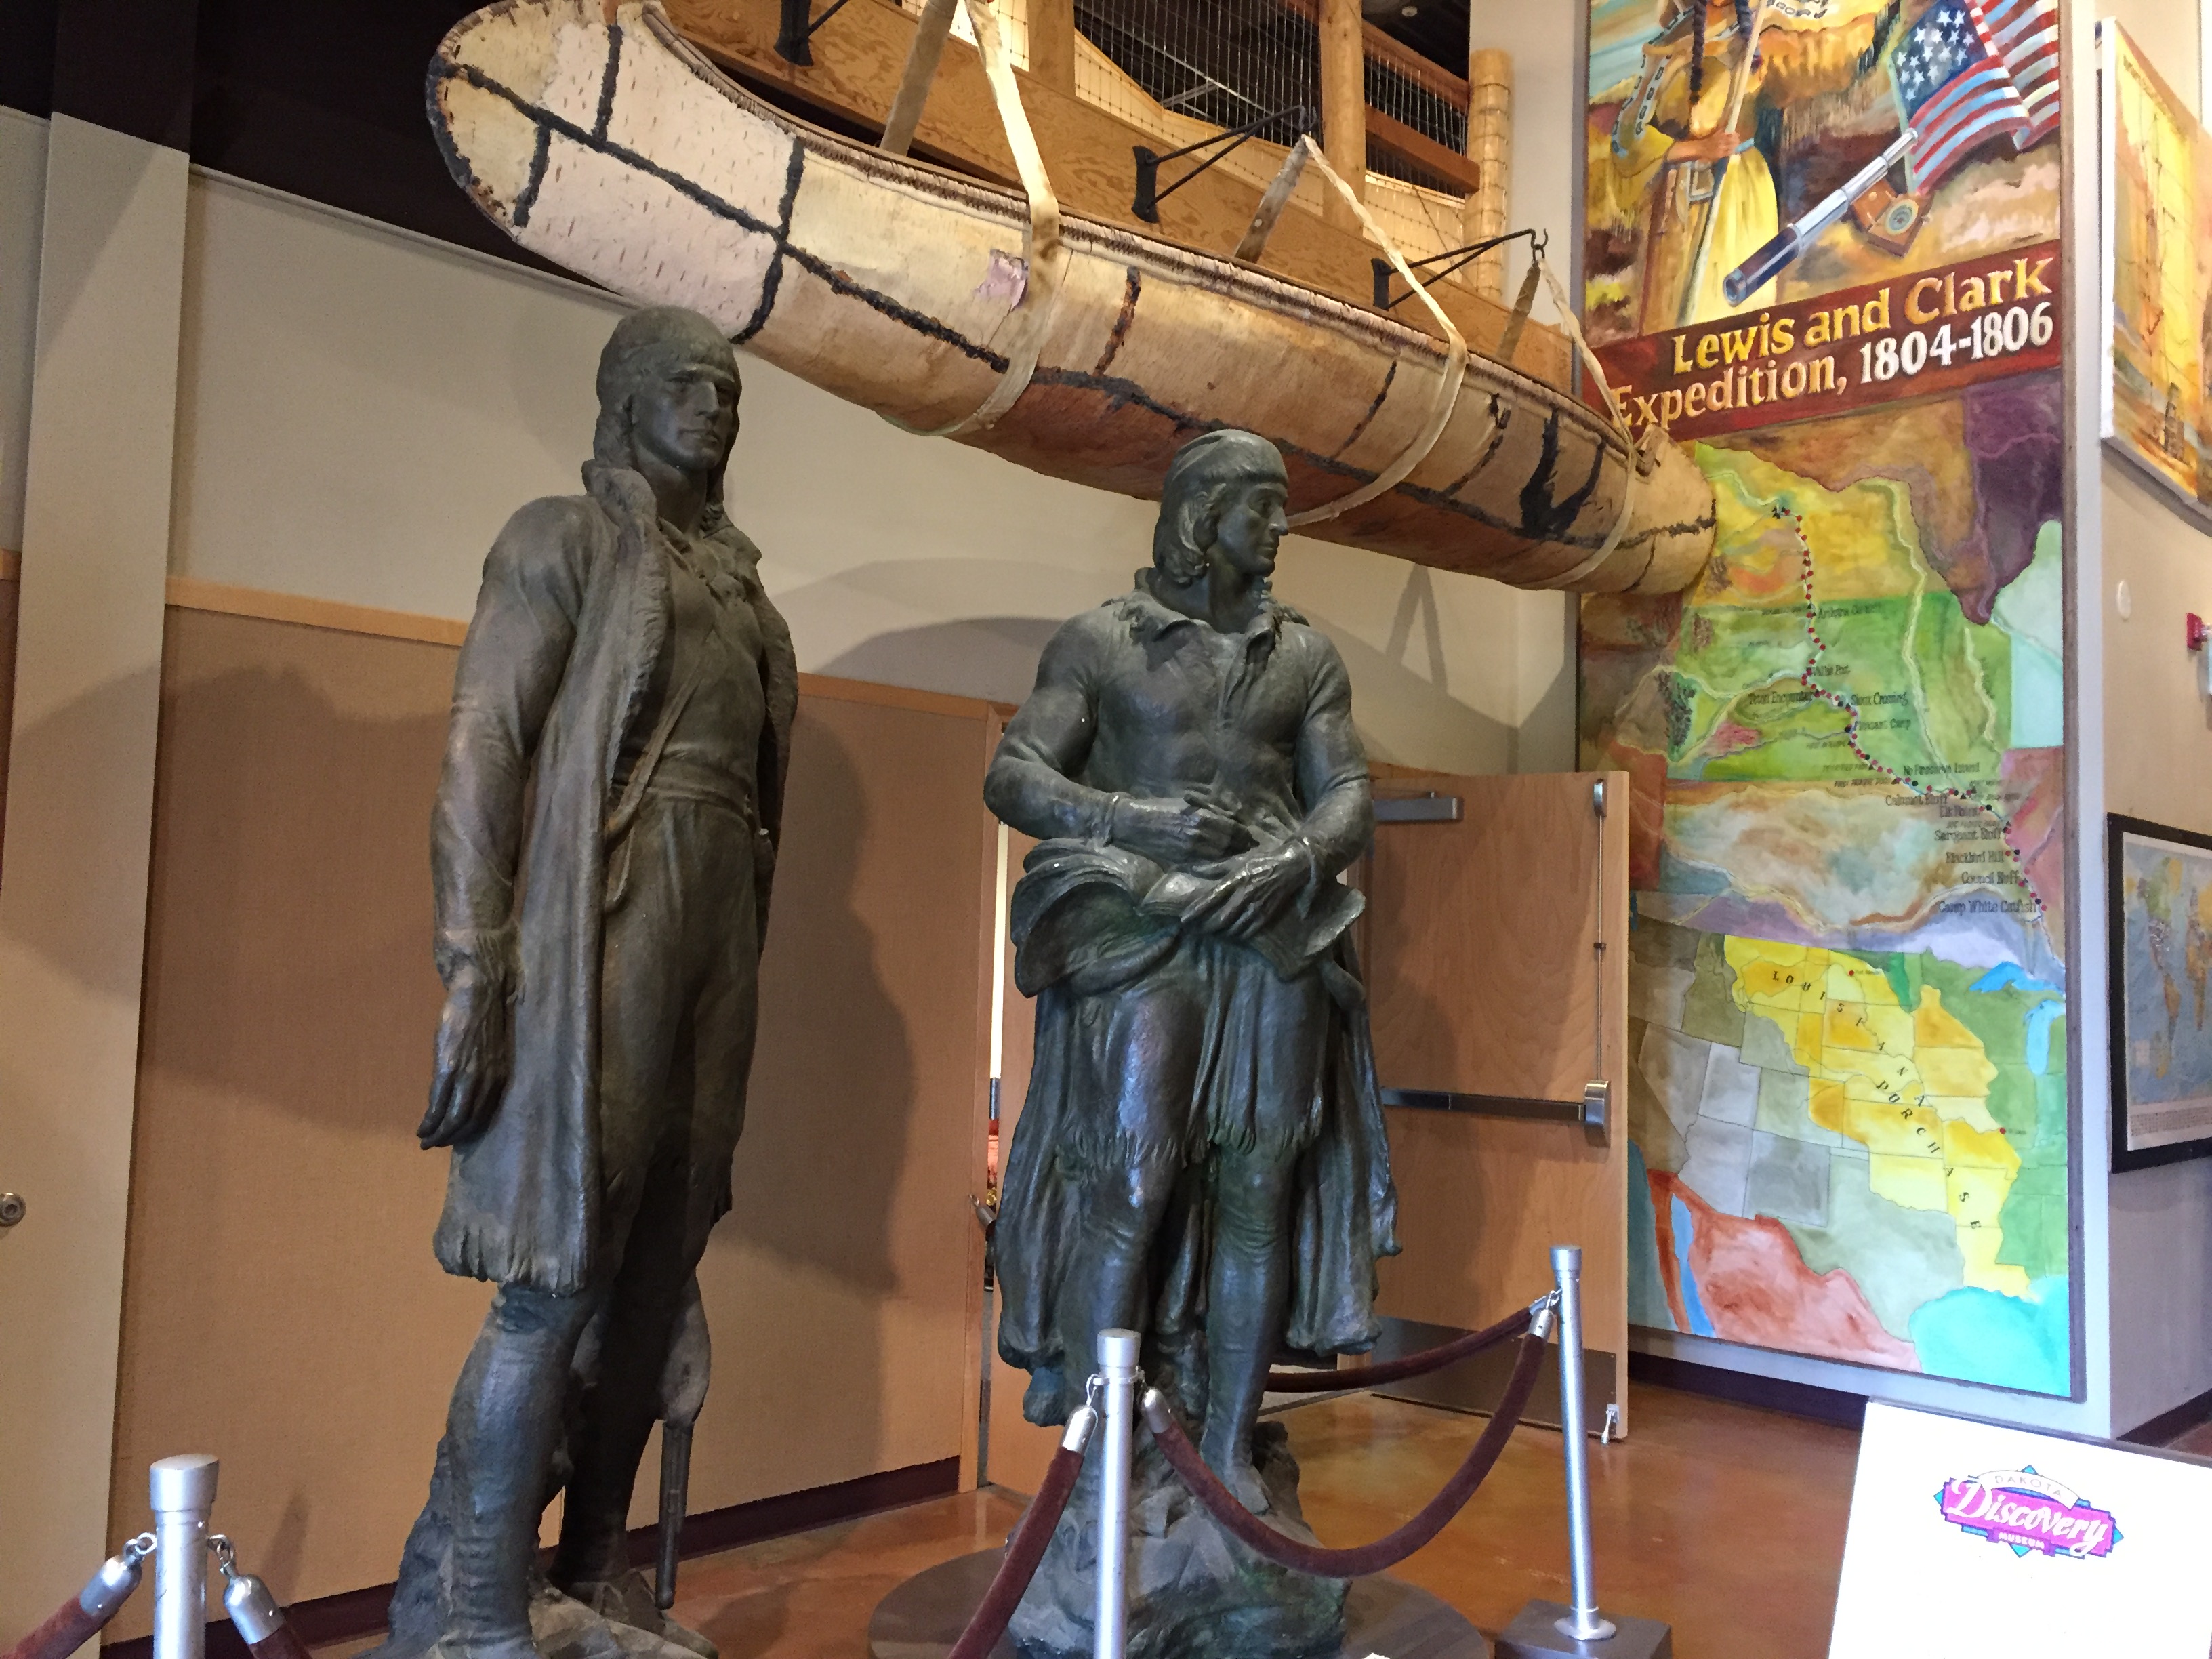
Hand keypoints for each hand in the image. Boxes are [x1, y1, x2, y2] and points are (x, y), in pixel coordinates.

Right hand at [418, 970, 513, 1147]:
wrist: (480, 991)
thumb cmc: (484, 1018)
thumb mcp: (490, 1052)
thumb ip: (482, 1073)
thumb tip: (464, 1092)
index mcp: (500, 1078)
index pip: (484, 1116)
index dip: (468, 1131)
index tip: (454, 1139)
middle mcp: (487, 1081)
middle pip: (469, 1122)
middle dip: (451, 1138)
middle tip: (435, 1145)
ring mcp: (467, 1075)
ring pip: (453, 1118)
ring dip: (438, 1134)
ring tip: (426, 1141)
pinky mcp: (448, 1067)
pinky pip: (438, 1103)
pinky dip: (429, 1120)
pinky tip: (422, 1128)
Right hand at [1107, 790, 1252, 864]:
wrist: (1136, 823)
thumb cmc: (1160, 808)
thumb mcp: (1187, 803)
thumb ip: (1208, 811)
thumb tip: (1229, 818)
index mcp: (1201, 816)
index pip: (1231, 827)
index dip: (1243, 832)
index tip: (1249, 835)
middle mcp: (1199, 833)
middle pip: (1229, 842)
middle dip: (1241, 844)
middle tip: (1249, 846)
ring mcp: (1191, 848)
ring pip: (1220, 853)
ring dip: (1231, 853)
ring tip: (1239, 854)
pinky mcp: (1183, 857)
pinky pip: (1206, 860)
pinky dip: (1217, 860)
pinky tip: (1221, 860)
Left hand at [1174, 843, 1311, 941]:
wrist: (1289, 866)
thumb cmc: (1260, 861)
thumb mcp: (1236, 860)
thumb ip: (1214, 867)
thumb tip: (1192, 868)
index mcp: (1235, 880)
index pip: (1211, 898)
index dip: (1196, 910)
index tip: (1184, 919)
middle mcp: (1244, 895)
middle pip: (1221, 919)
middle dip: (1207, 927)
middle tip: (1198, 930)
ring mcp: (1256, 907)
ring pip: (1234, 928)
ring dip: (1222, 933)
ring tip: (1214, 933)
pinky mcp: (1266, 915)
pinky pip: (1249, 931)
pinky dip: (1238, 935)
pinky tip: (1233, 934)